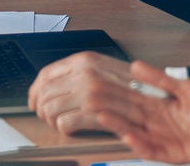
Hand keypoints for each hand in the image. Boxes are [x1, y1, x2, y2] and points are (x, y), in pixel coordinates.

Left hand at [28, 52, 156, 135]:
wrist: (157, 97)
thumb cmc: (132, 86)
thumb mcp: (103, 69)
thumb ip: (78, 72)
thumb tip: (49, 84)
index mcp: (84, 60)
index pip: (45, 74)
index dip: (34, 90)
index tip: (32, 101)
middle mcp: (84, 72)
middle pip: (44, 93)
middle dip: (42, 109)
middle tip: (47, 117)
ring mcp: (89, 91)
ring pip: (50, 110)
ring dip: (53, 120)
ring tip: (62, 123)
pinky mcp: (94, 112)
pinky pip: (64, 124)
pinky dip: (64, 130)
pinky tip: (73, 129)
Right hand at [100, 62, 189, 164]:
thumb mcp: (187, 88)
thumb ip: (160, 79)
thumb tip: (136, 66)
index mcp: (160, 106)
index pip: (131, 97)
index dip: (114, 91)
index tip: (95, 83)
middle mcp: (158, 123)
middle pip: (128, 114)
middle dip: (109, 106)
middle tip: (88, 98)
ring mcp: (165, 138)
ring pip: (135, 132)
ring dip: (118, 125)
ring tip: (101, 116)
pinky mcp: (174, 153)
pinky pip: (153, 150)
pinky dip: (140, 144)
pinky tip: (128, 135)